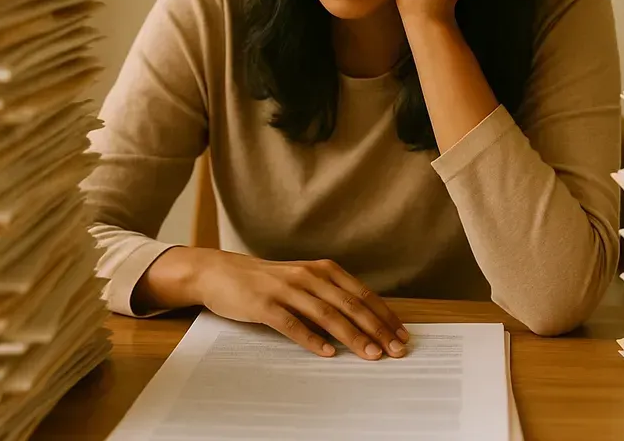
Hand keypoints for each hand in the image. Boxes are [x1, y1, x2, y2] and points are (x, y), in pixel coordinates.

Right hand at [193, 251, 409, 359]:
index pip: (362, 294)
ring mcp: (287, 289)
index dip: (384, 315)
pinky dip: (311, 339)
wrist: (222, 272)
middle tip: (395, 350)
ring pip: (327, 314)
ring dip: (351, 336)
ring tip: (370, 354)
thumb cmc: (268, 280)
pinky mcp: (265, 305)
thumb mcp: (303, 280)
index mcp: (322, 269)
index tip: (402, 335)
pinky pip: (292, 324)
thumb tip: (364, 320)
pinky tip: (326, 353)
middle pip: (350, 304)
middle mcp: (309, 276)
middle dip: (376, 329)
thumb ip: (329, 295)